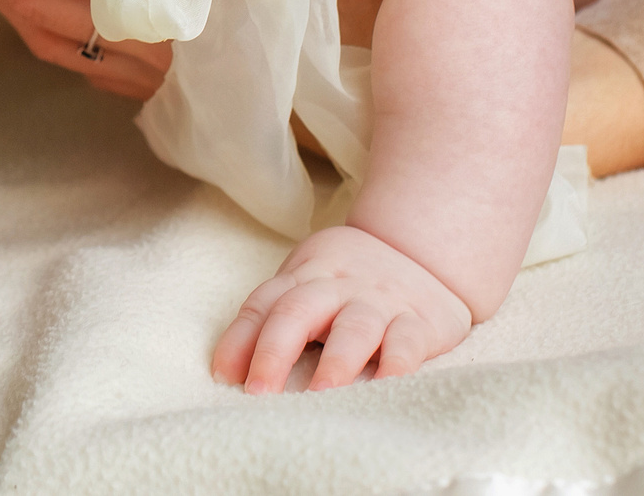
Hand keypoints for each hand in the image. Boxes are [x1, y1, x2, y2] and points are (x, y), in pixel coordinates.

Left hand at [213, 224, 474, 392]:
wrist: (418, 247)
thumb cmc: (348, 283)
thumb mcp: (309, 287)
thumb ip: (273, 321)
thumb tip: (226, 372)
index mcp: (304, 277)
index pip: (264, 304)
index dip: (240, 338)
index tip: (223, 376)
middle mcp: (337, 287)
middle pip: (299, 311)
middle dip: (275, 352)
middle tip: (260, 393)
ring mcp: (379, 302)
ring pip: (354, 327)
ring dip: (335, 361)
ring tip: (320, 396)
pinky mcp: (421, 322)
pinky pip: (408, 343)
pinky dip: (397, 366)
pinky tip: (385, 390)